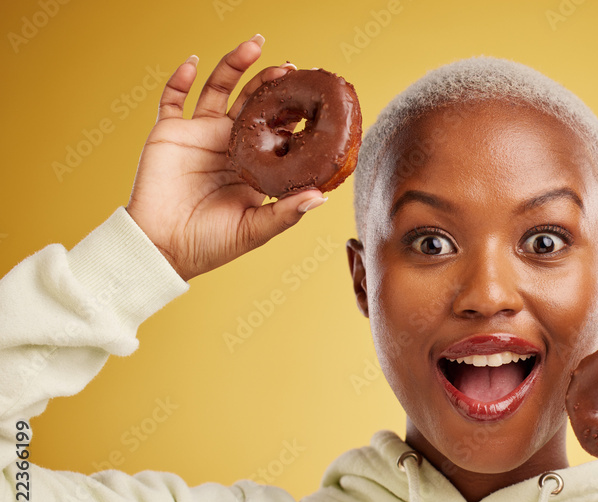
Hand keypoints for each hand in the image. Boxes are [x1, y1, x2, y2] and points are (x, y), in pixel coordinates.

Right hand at [125, 35, 326, 280]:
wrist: (163, 248)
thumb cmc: (211, 244)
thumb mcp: (255, 230)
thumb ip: (286, 212)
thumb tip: (321, 196)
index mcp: (253, 164)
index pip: (278, 129)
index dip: (294, 112)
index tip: (313, 97)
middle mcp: (229, 144)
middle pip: (252, 101)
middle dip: (270, 81)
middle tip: (291, 67)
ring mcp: (200, 135)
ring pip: (219, 89)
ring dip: (234, 65)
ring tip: (254, 45)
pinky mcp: (170, 132)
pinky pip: (172, 98)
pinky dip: (180, 78)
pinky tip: (194, 62)